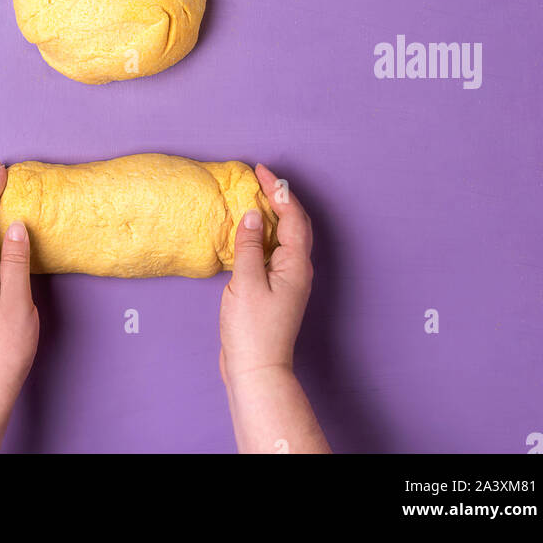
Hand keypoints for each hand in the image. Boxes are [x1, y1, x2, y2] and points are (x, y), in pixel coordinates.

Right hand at [219, 163, 312, 384]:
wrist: (257, 371)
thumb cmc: (252, 331)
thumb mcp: (245, 282)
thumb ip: (248, 245)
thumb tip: (251, 214)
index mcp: (296, 264)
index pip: (293, 216)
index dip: (279, 190)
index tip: (261, 171)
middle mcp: (297, 269)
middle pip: (294, 223)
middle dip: (279, 197)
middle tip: (259, 178)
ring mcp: (288, 279)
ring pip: (285, 236)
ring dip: (272, 213)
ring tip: (253, 196)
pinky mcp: (275, 288)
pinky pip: (274, 250)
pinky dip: (263, 232)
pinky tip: (248, 231)